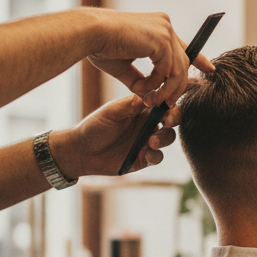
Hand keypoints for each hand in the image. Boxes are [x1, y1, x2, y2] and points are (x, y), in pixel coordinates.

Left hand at [51, 95, 181, 177]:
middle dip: (173, 120)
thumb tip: (149, 97)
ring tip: (152, 141)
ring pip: (167, 138)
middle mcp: (146, 124)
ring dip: (164, 138)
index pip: (161, 103)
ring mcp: (146, 142)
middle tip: (167, 122)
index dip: (168, 103)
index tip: (166, 105)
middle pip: (170, 120)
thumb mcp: (111, 112)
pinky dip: (156, 155)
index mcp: (140, 109)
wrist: (82, 151)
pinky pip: (158, 157)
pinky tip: (147, 154)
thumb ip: (130, 105)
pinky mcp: (143, 159)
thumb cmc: (94, 127)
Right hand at [87, 10, 213, 108]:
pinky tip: (142, 89)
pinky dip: (156, 85)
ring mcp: (165, 31)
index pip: (185, 45)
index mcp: (158, 27)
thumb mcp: (126, 66)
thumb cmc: (101, 47)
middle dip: (177, 88)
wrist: (89, 34)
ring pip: (179, 70)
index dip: (199, 59)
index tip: (209, 70)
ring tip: (151, 102)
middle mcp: (165, 26)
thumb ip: (142, 79)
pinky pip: (168, 71)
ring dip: (165, 91)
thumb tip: (149, 95)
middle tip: (165, 106)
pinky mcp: (162, 39)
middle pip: (183, 63)